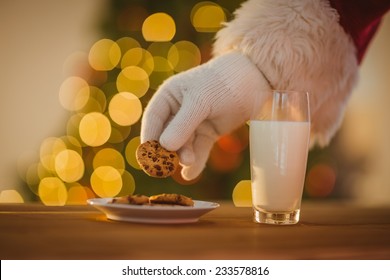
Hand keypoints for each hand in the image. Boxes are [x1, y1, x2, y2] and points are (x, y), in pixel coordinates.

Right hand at [141, 51, 269, 179]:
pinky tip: (191, 174)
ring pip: (183, 145)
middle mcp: (179, 111)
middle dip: (168, 151)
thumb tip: (164, 146)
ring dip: (183, 156)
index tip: (147, 156)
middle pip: (167, 135)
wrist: (255, 81)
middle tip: (169, 165)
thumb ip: (183, 124)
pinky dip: (196, 162)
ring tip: (188, 162)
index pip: (153, 119)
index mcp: (170, 97)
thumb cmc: (223, 83)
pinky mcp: (209, 133)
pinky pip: (199, 150)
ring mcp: (194, 123)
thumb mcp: (200, 101)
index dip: (149, 137)